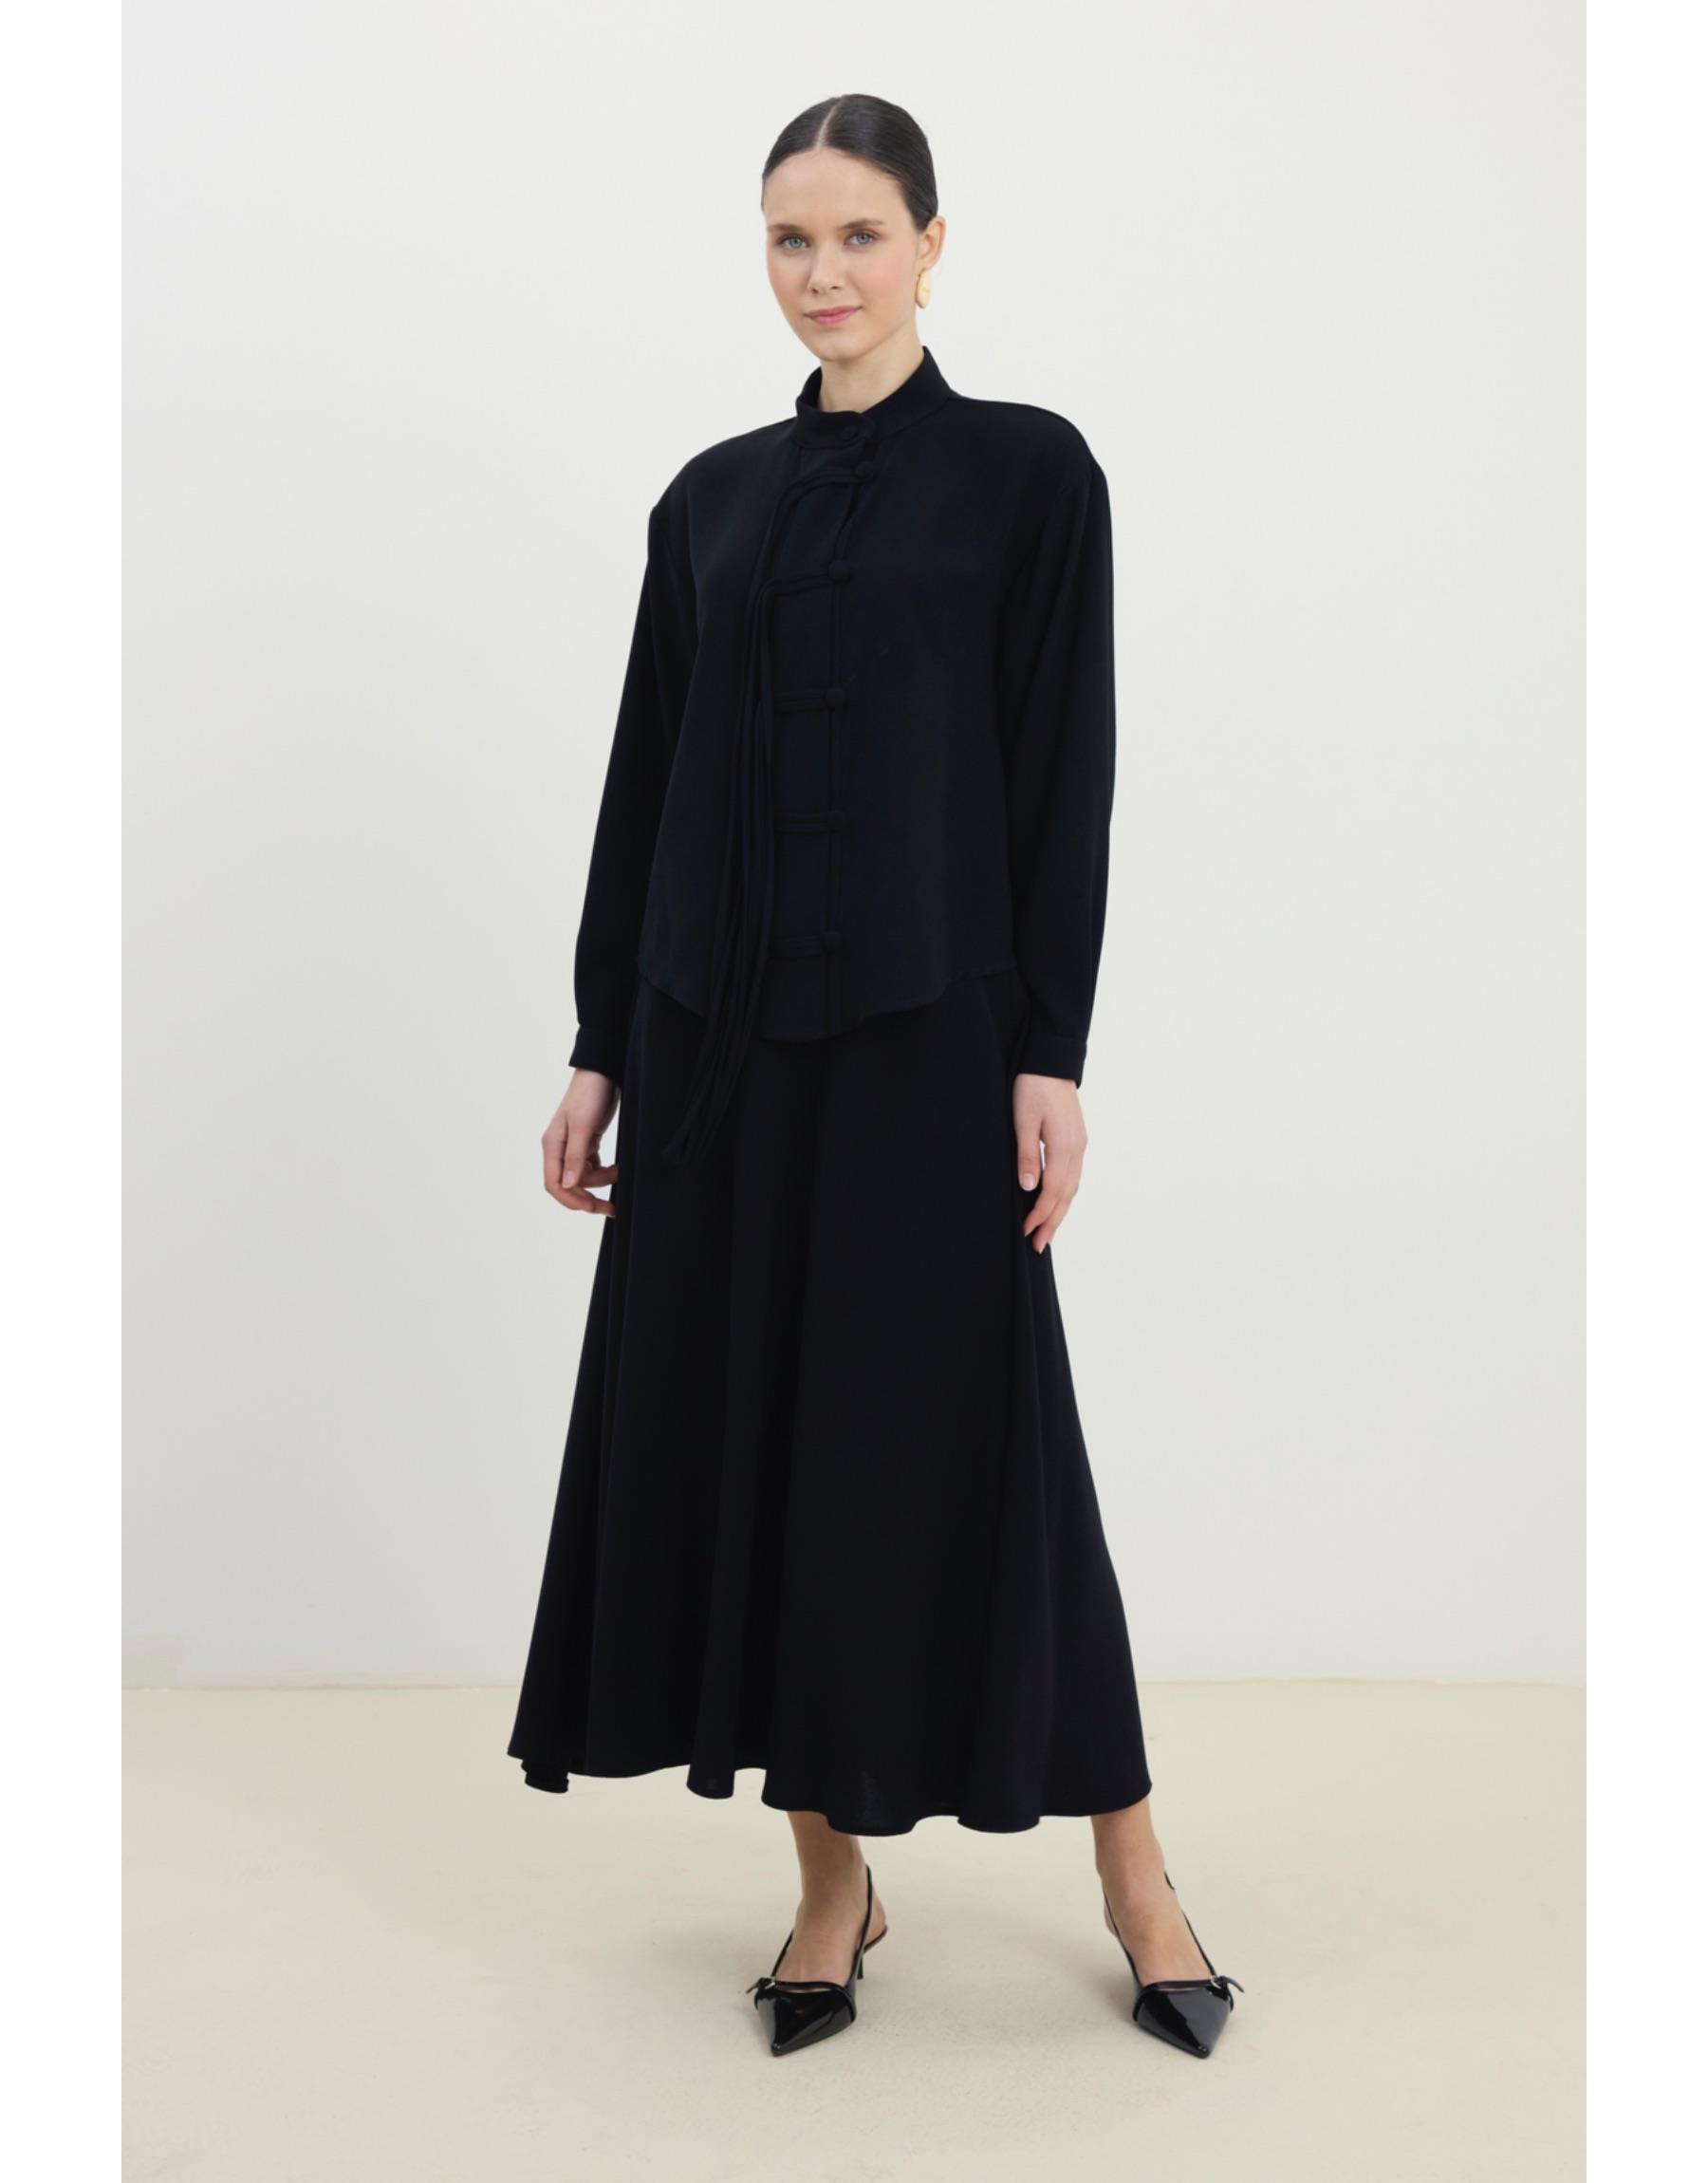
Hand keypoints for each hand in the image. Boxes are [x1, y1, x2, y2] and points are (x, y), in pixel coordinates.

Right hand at [542, 1070, 620, 1214]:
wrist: (603, 1072)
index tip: (594, 1208)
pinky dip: (604, 1171)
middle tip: (612, 1208)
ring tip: (621, 1170)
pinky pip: (592, 1166)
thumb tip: (567, 1185)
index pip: (554, 1184)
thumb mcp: (583, 1126)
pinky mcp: (587, 1141)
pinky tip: (616, 1169)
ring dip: (603, 1179)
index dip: (572, 1200)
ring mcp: (573, 1145)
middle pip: (570, 1184)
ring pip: (584, 1176)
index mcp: (552, 1145)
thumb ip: (575, 1156)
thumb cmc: (589, 1094)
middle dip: (590, 1196)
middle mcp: (559, 1148)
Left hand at [1013, 1072, 1086, 1252]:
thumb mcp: (1022, 1120)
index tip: (1026, 1231)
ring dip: (1060, 1212)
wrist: (1050, 1061)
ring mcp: (1079, 1145)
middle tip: (1039, 1245)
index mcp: (1063, 1145)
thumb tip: (1029, 1188)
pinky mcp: (1077, 1140)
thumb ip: (1026, 1155)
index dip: (1040, 1214)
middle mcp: (1077, 1149)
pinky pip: (1073, 1175)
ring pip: (1072, 1187)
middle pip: (1067, 1195)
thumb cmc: (1032, 1087)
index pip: (1052, 1191)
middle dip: (1052, 1222)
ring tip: (1047, 1232)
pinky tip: (1056, 1203)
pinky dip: (1065, 1195)